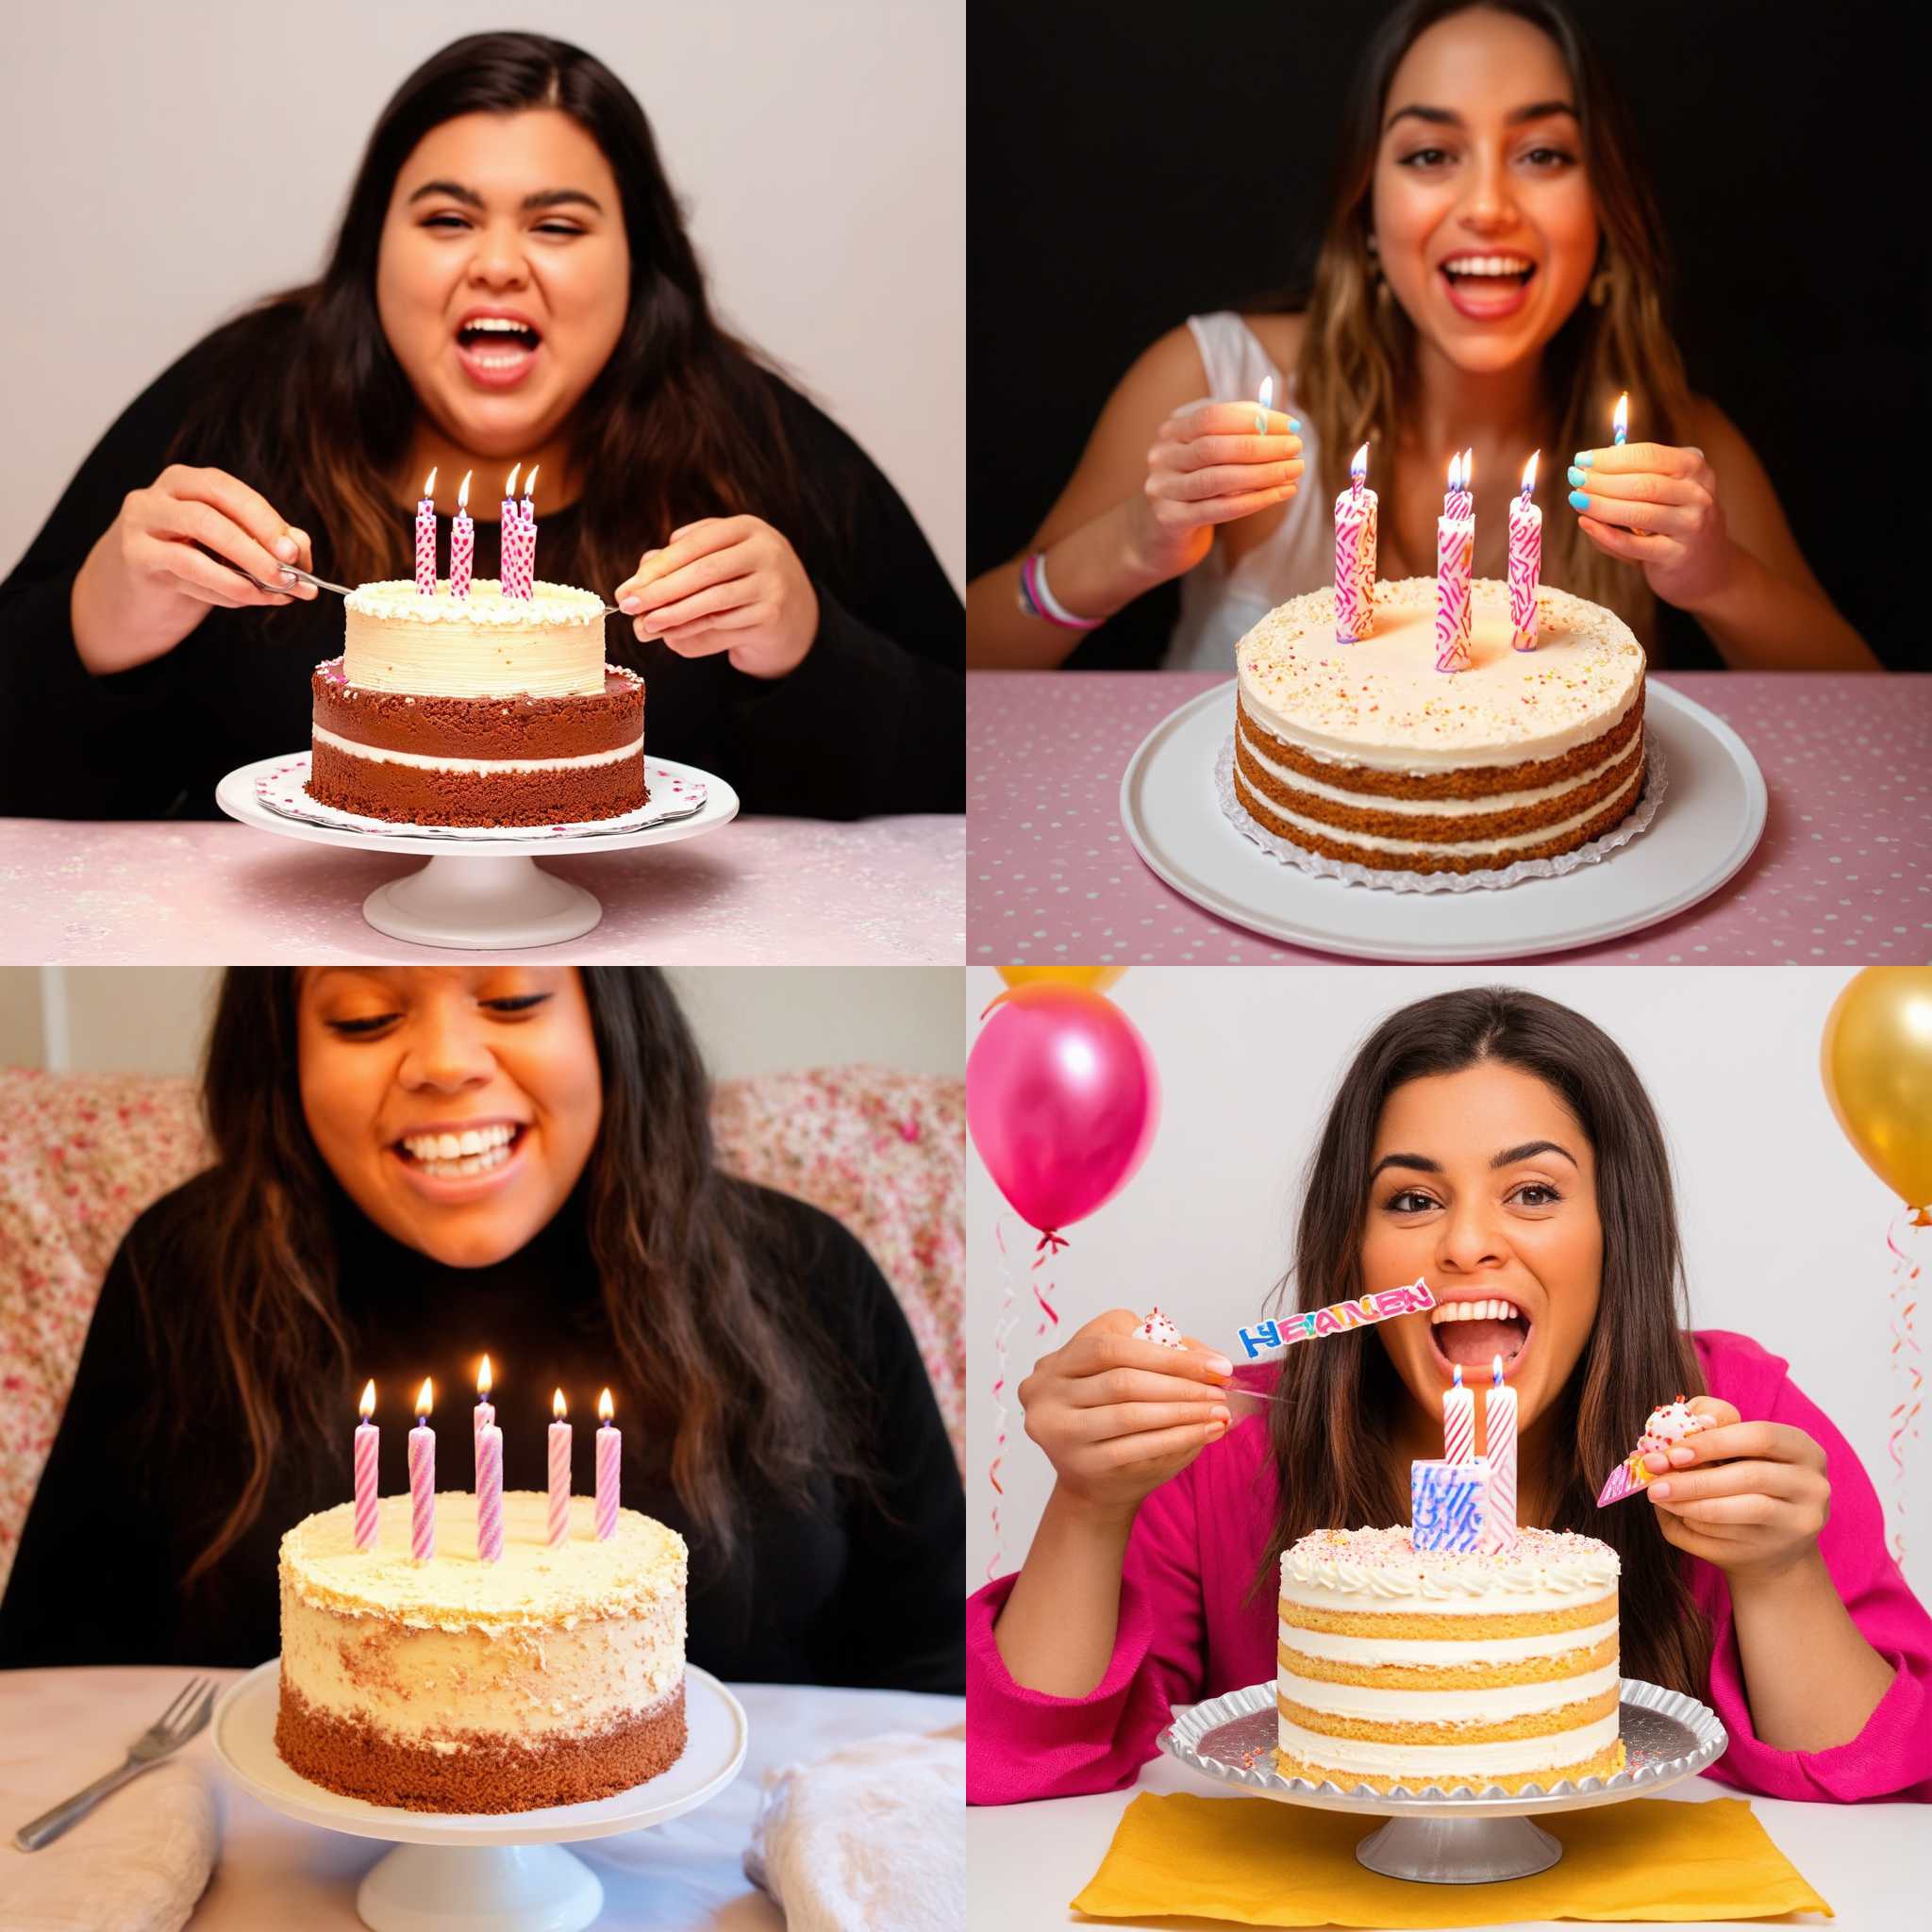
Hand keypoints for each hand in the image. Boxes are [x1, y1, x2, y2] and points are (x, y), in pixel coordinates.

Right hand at [73, 465, 316, 673]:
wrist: (133, 594)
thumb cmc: (189, 564)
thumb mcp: (229, 550)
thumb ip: (264, 542)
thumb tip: (301, 547)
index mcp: (186, 483)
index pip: (229, 491)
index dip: (266, 520)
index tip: (297, 550)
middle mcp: (158, 495)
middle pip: (213, 510)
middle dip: (258, 541)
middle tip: (290, 572)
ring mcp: (141, 524)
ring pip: (200, 534)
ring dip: (246, 568)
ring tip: (278, 591)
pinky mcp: (136, 557)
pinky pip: (187, 569)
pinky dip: (225, 587)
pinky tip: (248, 598)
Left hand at [615, 515, 817, 679]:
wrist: (794, 612)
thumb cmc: (742, 577)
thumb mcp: (718, 557)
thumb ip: (681, 559)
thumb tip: (640, 576)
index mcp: (747, 527)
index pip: (695, 545)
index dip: (659, 566)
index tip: (628, 586)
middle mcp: (765, 552)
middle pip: (703, 572)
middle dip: (661, 591)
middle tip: (630, 606)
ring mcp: (772, 585)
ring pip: (713, 603)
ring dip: (674, 616)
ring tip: (645, 625)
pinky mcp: (772, 617)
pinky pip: (724, 627)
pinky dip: (693, 632)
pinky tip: (672, 636)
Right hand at [1017, 1309, 1233, 1521]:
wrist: (1092, 1484)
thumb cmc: (1111, 1418)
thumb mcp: (1125, 1376)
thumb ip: (1159, 1355)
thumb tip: (1208, 1357)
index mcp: (1058, 1361)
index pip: (1113, 1343)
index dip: (1167, 1353)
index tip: (1213, 1362)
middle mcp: (1047, 1392)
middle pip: (1123, 1379)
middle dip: (1180, 1381)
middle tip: (1220, 1386)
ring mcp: (1060, 1430)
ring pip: (1131, 1413)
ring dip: (1184, 1410)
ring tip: (1219, 1409)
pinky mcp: (1082, 1464)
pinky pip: (1139, 1447)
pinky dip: (1179, 1437)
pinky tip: (1206, 1432)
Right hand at [1130, 403, 1303, 581]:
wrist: (1154, 537)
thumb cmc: (1192, 491)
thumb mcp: (1206, 458)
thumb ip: (1233, 436)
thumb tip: (1274, 419)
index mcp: (1171, 432)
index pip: (1213, 416)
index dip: (1255, 418)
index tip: (1291, 425)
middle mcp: (1162, 457)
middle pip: (1216, 446)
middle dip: (1262, 445)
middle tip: (1296, 447)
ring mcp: (1162, 490)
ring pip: (1219, 478)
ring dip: (1263, 473)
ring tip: (1295, 470)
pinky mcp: (1170, 521)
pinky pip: (1219, 509)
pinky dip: (1255, 501)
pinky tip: (1281, 493)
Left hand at [1568, 442, 1734, 610]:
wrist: (1706, 567)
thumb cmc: (1674, 521)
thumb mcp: (1665, 491)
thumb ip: (1636, 476)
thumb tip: (1593, 465)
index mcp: (1694, 468)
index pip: (1649, 455)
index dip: (1611, 457)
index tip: (1581, 459)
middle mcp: (1698, 494)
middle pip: (1643, 483)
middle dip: (1602, 480)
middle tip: (1574, 478)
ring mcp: (1691, 526)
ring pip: (1639, 512)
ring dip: (1601, 505)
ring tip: (1576, 498)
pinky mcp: (1676, 556)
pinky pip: (1634, 545)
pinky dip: (1606, 534)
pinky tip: (1586, 523)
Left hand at [1643, 1397, 1830, 1583]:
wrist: (1771, 1543)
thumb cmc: (1744, 1478)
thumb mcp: (1732, 1447)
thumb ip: (1707, 1424)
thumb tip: (1674, 1425)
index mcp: (1802, 1448)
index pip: (1759, 1436)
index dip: (1712, 1442)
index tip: (1672, 1452)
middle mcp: (1812, 1484)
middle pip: (1750, 1477)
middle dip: (1694, 1479)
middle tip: (1654, 1482)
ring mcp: (1802, 1520)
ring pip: (1742, 1510)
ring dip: (1691, 1504)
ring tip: (1659, 1497)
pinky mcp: (1785, 1550)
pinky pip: (1735, 1537)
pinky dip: (1699, 1525)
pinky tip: (1680, 1515)